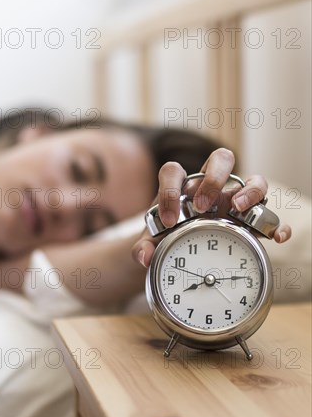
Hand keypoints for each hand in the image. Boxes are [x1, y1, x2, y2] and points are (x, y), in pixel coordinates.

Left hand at [132, 148, 291, 268]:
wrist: (178, 251)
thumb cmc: (165, 238)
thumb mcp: (151, 243)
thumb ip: (142, 248)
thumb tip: (144, 256)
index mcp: (180, 186)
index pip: (173, 171)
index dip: (169, 191)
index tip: (167, 220)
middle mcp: (208, 187)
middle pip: (220, 160)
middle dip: (213, 179)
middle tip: (202, 207)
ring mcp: (232, 200)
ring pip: (251, 179)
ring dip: (249, 191)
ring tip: (238, 210)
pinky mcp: (248, 220)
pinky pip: (269, 214)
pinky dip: (275, 224)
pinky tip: (274, 238)